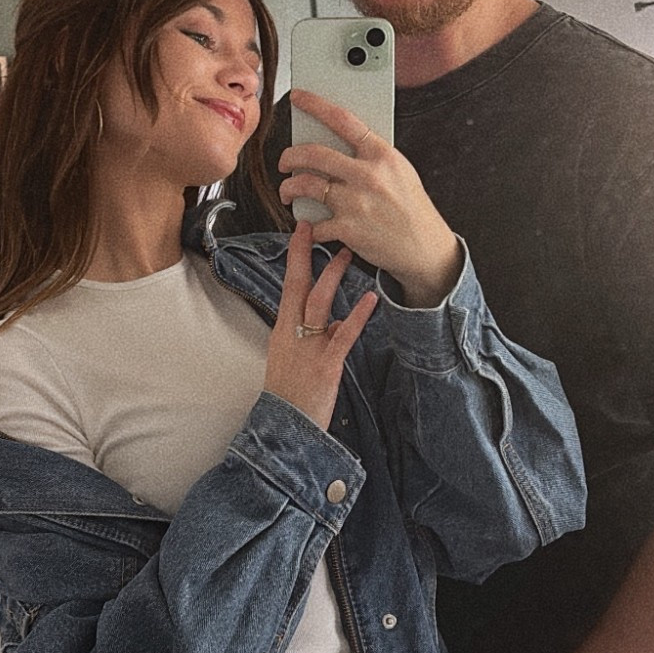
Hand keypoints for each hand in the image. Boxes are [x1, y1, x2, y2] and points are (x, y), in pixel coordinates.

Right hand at [263, 219, 378, 429]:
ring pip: (318, 303)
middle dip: (304, 254)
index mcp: (283, 331)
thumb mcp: (290, 360)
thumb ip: (307, 337)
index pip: (287, 286)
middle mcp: (292, 334)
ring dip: (332, 276)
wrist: (286, 426)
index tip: (300, 232)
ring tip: (347, 254)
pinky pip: (343, 335)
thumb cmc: (289, 395)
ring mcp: (309, 348)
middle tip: (314, 226)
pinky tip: (371, 300)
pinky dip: (357, 315)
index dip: (294, 257)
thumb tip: (328, 323)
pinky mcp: (326, 364)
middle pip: (297, 286)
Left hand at [278, 90, 461, 306]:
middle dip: (289, 156)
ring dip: (288, 189)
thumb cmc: (411, 208)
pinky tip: (313, 226)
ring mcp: (355, 202)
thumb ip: (371, 156)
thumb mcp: (399, 171)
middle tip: (285, 161)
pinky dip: (310, 226)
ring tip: (288, 192)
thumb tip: (336, 143)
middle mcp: (367, 175)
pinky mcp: (348, 229)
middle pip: (313, 153)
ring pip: (305, 186)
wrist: (425, 247)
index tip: (297, 98)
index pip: (342, 119)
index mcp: (382, 155)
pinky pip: (314, 224)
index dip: (315, 105)